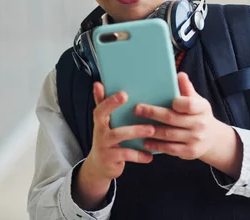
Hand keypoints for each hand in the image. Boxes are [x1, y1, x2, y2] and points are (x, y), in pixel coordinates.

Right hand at [74, 83, 154, 209]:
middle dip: (121, 111)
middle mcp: (99, 131)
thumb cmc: (107, 138)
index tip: (124, 93)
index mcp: (100, 120)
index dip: (110, 101)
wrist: (100, 166)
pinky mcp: (110, 159)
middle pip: (107, 119)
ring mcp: (104, 145)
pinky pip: (126, 155)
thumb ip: (103, 104)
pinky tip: (150, 156)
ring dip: (136, 132)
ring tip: (152, 130)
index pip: (101, 108)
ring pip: (119, 136)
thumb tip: (98, 83)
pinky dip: (139, 155)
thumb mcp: (104, 122)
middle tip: (142, 110)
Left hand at [134, 73, 217, 159]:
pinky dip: (156, 145)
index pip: (189, 104)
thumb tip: (179, 75)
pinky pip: (169, 148)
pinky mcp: (189, 152)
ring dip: (150, 131)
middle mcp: (200, 124)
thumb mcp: (197, 101)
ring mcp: (195, 139)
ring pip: (168, 134)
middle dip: (153, 113)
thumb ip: (187, 89)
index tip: (166, 100)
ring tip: (136, 126)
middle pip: (172, 118)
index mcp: (202, 108)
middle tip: (137, 109)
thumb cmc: (199, 115)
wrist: (213, 138)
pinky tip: (146, 141)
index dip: (177, 103)